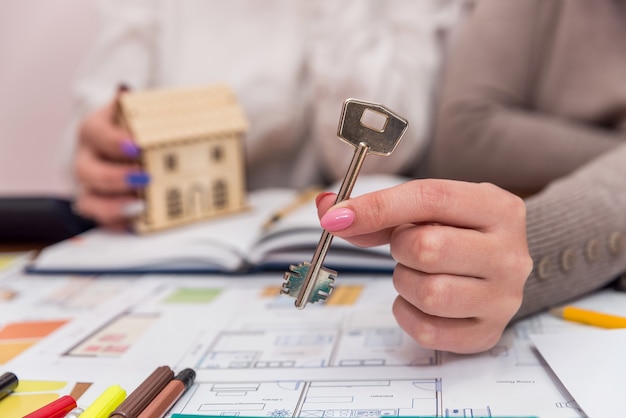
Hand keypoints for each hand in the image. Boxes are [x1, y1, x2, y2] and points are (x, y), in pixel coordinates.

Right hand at [73, 94, 148, 228]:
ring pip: (87, 200)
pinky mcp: (101, 206)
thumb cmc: (142, 125)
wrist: (138, 141)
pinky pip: (102, 221)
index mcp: (95, 129)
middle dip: (114, 177)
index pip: (96, 133)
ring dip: (112, 206)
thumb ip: (152, 104)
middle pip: (86, 170)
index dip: (113, 141)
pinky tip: (136, 224)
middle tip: (144, 178)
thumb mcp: (146, 110)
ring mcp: (91, 185)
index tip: (136, 147)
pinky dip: (118, 225)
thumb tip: (154, 94)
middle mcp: (88, 157)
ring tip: (140, 206)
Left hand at [316, 179, 532, 353]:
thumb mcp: (429, 211)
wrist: (499, 268)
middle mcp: (510, 254)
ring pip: (428, 293)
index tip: (335, 217)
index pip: (431, 198)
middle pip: (429, 248)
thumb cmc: (458, 233)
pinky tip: (418, 299)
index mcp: (499, 208)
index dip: (377, 207)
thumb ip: (380, 211)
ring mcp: (503, 298)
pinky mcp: (487, 333)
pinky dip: (406, 313)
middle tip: (406, 247)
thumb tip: (328, 211)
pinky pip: (427, 330)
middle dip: (400, 248)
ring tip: (417, 272)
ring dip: (404, 281)